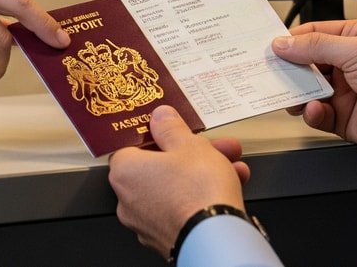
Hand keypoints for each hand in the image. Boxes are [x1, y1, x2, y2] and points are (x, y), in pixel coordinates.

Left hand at [109, 105, 250, 258]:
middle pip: (160, 167)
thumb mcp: (189, 145)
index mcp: (125, 172)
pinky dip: (203, 196)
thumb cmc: (198, 192)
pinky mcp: (168, 237)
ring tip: (231, 163)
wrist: (216, 239)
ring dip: (204, 173)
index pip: (132, 146)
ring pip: (176, 188)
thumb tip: (161, 118)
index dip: (157, 135)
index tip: (174, 130)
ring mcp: (147, 223)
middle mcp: (129, 201)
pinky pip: (184, 209)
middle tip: (213, 145)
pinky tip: (231, 185)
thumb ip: (171, 128)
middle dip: (192, 154)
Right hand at [271, 19, 356, 165]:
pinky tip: (317, 110)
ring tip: (292, 95)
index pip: (315, 34)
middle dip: (291, 69)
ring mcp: (348, 91)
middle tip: (271, 73)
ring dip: (299, 93)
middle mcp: (351, 63)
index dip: (292, 40)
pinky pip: (318, 114)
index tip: (270, 46)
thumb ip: (316, 47)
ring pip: (309, 90)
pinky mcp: (345, 118)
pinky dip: (313, 113)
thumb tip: (285, 43)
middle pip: (308, 63)